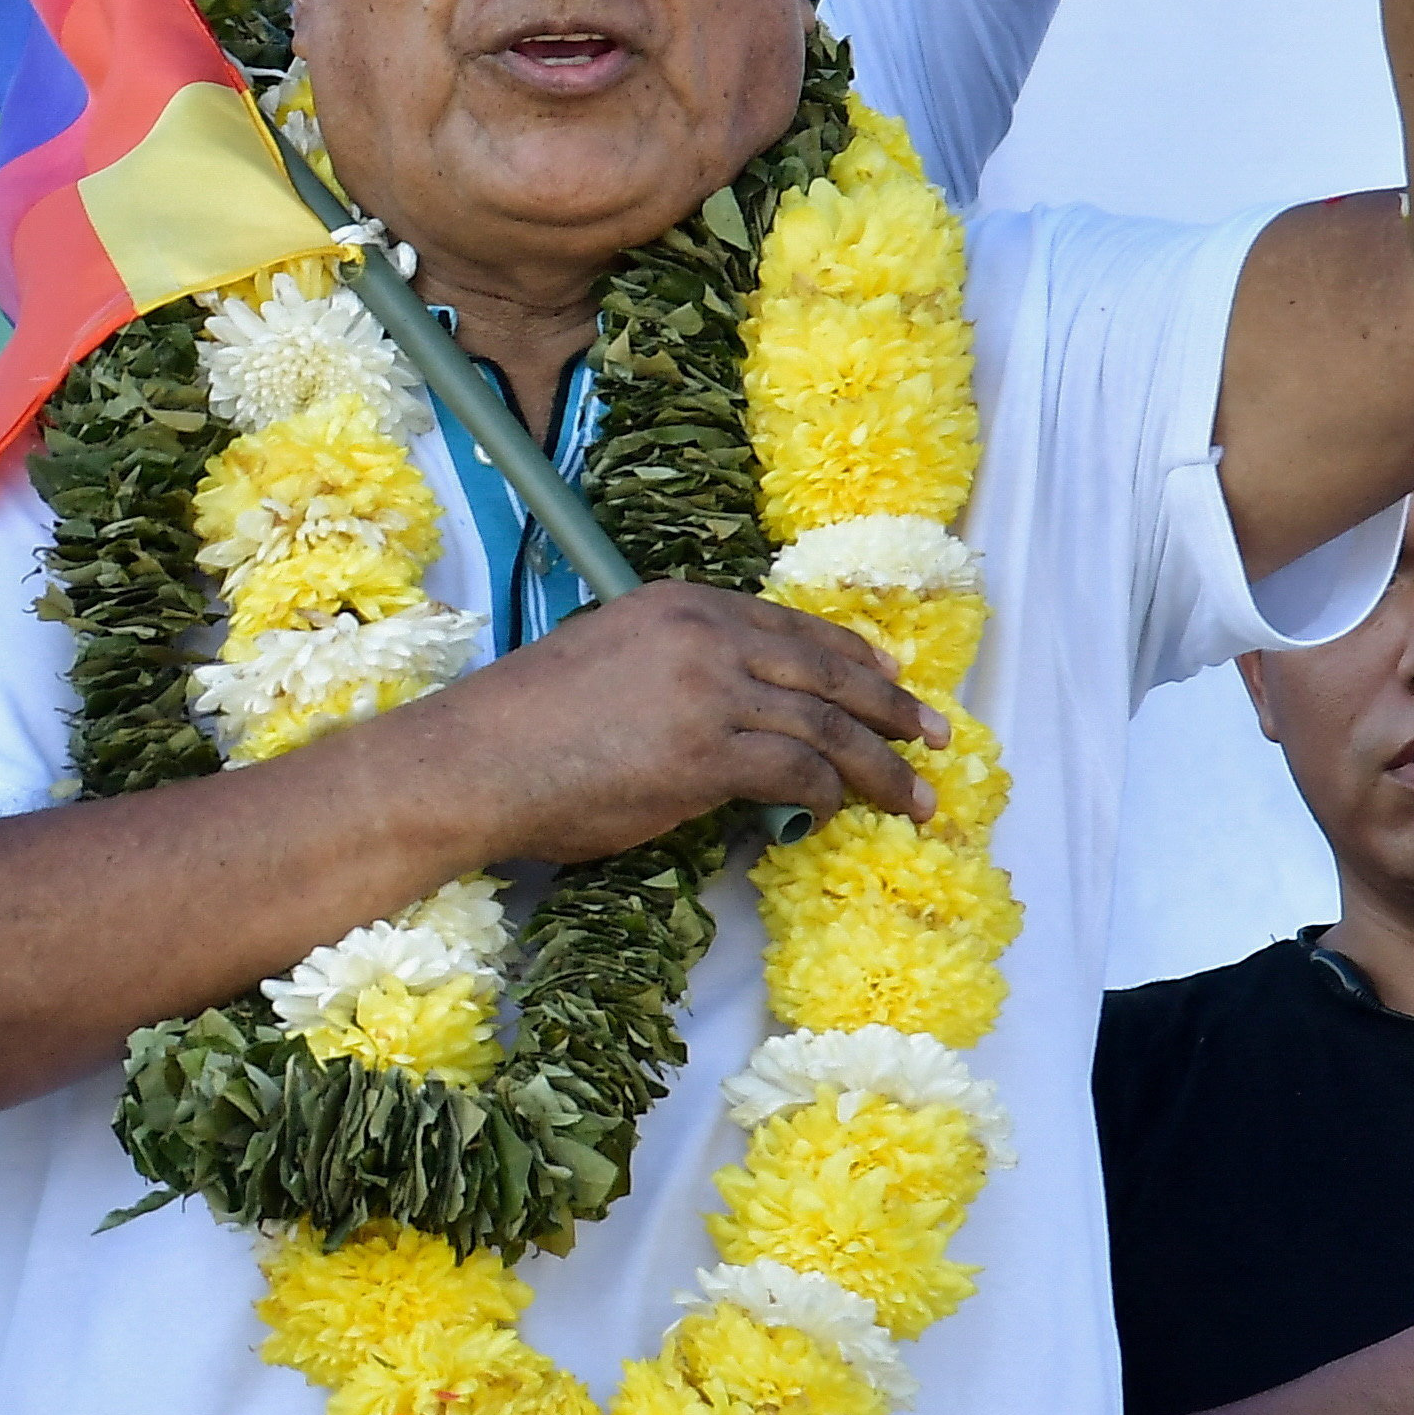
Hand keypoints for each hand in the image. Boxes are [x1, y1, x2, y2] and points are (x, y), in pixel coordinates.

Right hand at [390, 582, 941, 870]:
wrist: (477, 760)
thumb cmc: (524, 723)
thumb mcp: (609, 658)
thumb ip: (677, 669)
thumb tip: (728, 712)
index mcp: (682, 603)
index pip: (792, 626)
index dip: (852, 655)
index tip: (889, 678)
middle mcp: (706, 636)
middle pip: (827, 671)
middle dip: (892, 707)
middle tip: (936, 735)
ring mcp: (711, 693)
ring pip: (827, 727)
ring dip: (883, 766)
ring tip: (917, 796)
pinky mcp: (707, 755)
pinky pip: (797, 773)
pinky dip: (829, 794)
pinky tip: (841, 812)